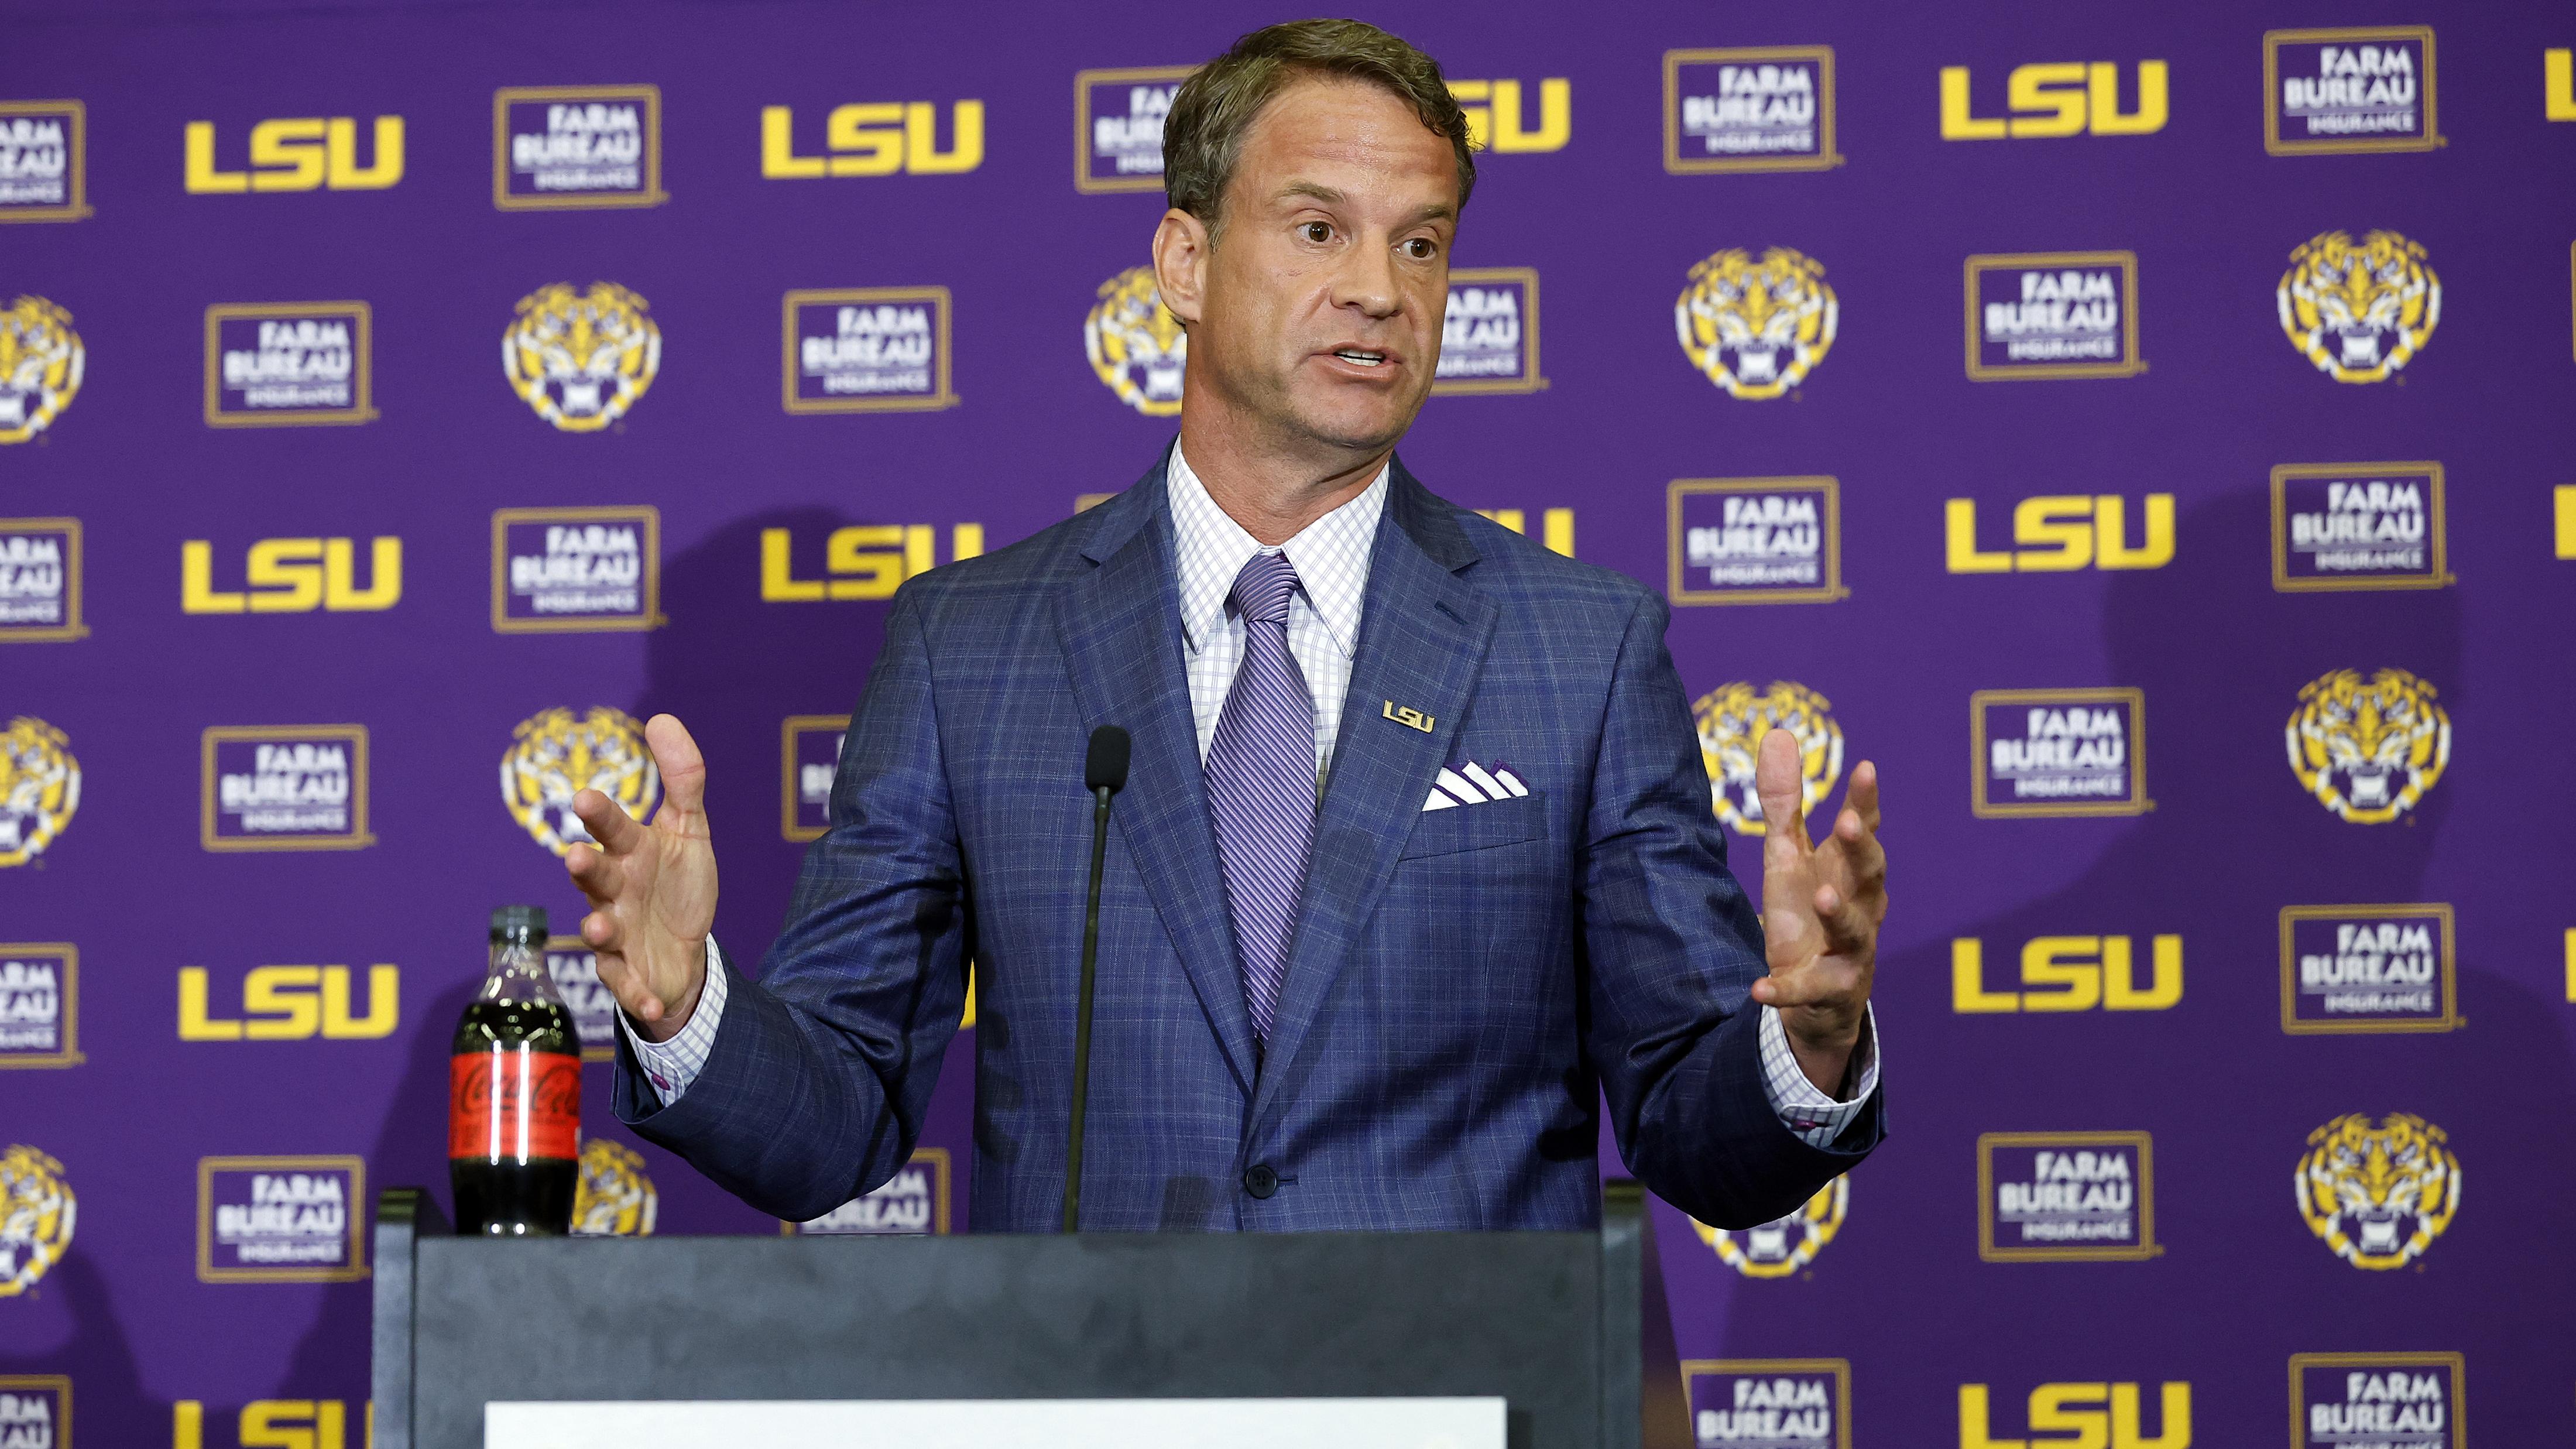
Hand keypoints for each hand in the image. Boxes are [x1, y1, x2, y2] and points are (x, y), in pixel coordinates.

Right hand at [564, 714, 717, 1042]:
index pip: (613, 828)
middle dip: (585, 867)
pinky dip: (637, 994)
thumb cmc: (676, 884)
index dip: (600, 815)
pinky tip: (650, 1001)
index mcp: (630, 852)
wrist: (684, 949)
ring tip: (597, 925)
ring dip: (597, 928)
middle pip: (596, 876)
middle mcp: (615, 890)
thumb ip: (682, 779)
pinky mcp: (628, 973)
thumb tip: (661, 717)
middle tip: (577, 856)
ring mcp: (617, 933)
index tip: (586, 796)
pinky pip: (627, 985)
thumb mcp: (689, 830)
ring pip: (600, 930)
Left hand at [1745, 728, 1886, 1094]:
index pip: (1865, 831)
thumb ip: (1785, 802)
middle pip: (1871, 876)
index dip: (1867, 801)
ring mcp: (1849, 953)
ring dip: (1840, 913)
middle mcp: (1861, 908)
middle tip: (1852, 824)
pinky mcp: (1828, 992)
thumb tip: (1781, 733)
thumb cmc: (1807, 916)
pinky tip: (1759, 987)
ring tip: (1821, 896)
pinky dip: (1785, 989)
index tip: (1867, 769)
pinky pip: (1807, 990)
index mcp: (1849, 871)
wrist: (1814, 1000)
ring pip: (1854, 932)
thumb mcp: (1788, 857)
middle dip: (1864, 850)